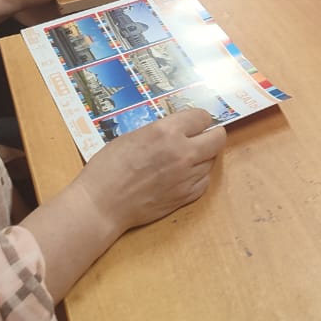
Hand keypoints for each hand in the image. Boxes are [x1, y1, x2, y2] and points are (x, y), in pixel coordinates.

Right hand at [78, 108, 226, 240]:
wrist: (102, 204)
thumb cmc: (109, 167)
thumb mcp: (134, 136)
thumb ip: (161, 131)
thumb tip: (179, 129)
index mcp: (167, 131)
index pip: (203, 117)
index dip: (199, 119)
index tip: (195, 123)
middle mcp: (182, 152)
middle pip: (218, 138)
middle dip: (212, 135)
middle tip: (201, 137)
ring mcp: (187, 177)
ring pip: (212, 160)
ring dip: (203, 156)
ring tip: (185, 158)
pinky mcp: (186, 197)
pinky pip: (204, 181)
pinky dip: (198, 176)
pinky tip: (184, 175)